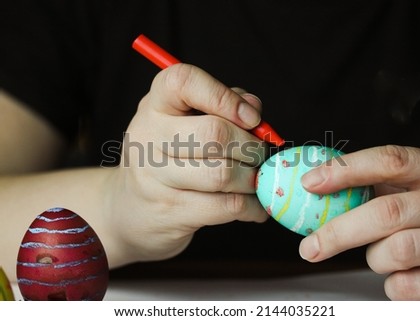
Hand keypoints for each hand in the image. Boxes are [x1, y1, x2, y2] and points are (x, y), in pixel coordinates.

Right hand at [105, 64, 267, 264]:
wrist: (128, 207)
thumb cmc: (168, 156)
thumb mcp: (184, 120)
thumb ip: (222, 105)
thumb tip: (254, 108)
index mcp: (155, 105)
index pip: (183, 82)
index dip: (223, 96)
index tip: (251, 117)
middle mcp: (149, 137)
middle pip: (214, 134)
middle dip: (252, 146)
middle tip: (260, 154)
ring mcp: (155, 178)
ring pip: (223, 174)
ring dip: (253, 178)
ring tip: (256, 179)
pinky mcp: (172, 212)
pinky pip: (227, 207)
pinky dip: (253, 207)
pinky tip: (256, 206)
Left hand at [299, 145, 419, 299]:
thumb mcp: (412, 185)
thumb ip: (374, 183)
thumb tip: (314, 186)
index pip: (389, 161)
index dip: (346, 171)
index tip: (309, 183)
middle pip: (387, 213)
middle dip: (339, 233)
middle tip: (310, 247)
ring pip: (399, 251)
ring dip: (376, 258)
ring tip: (380, 254)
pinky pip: (410, 286)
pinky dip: (394, 284)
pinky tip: (400, 273)